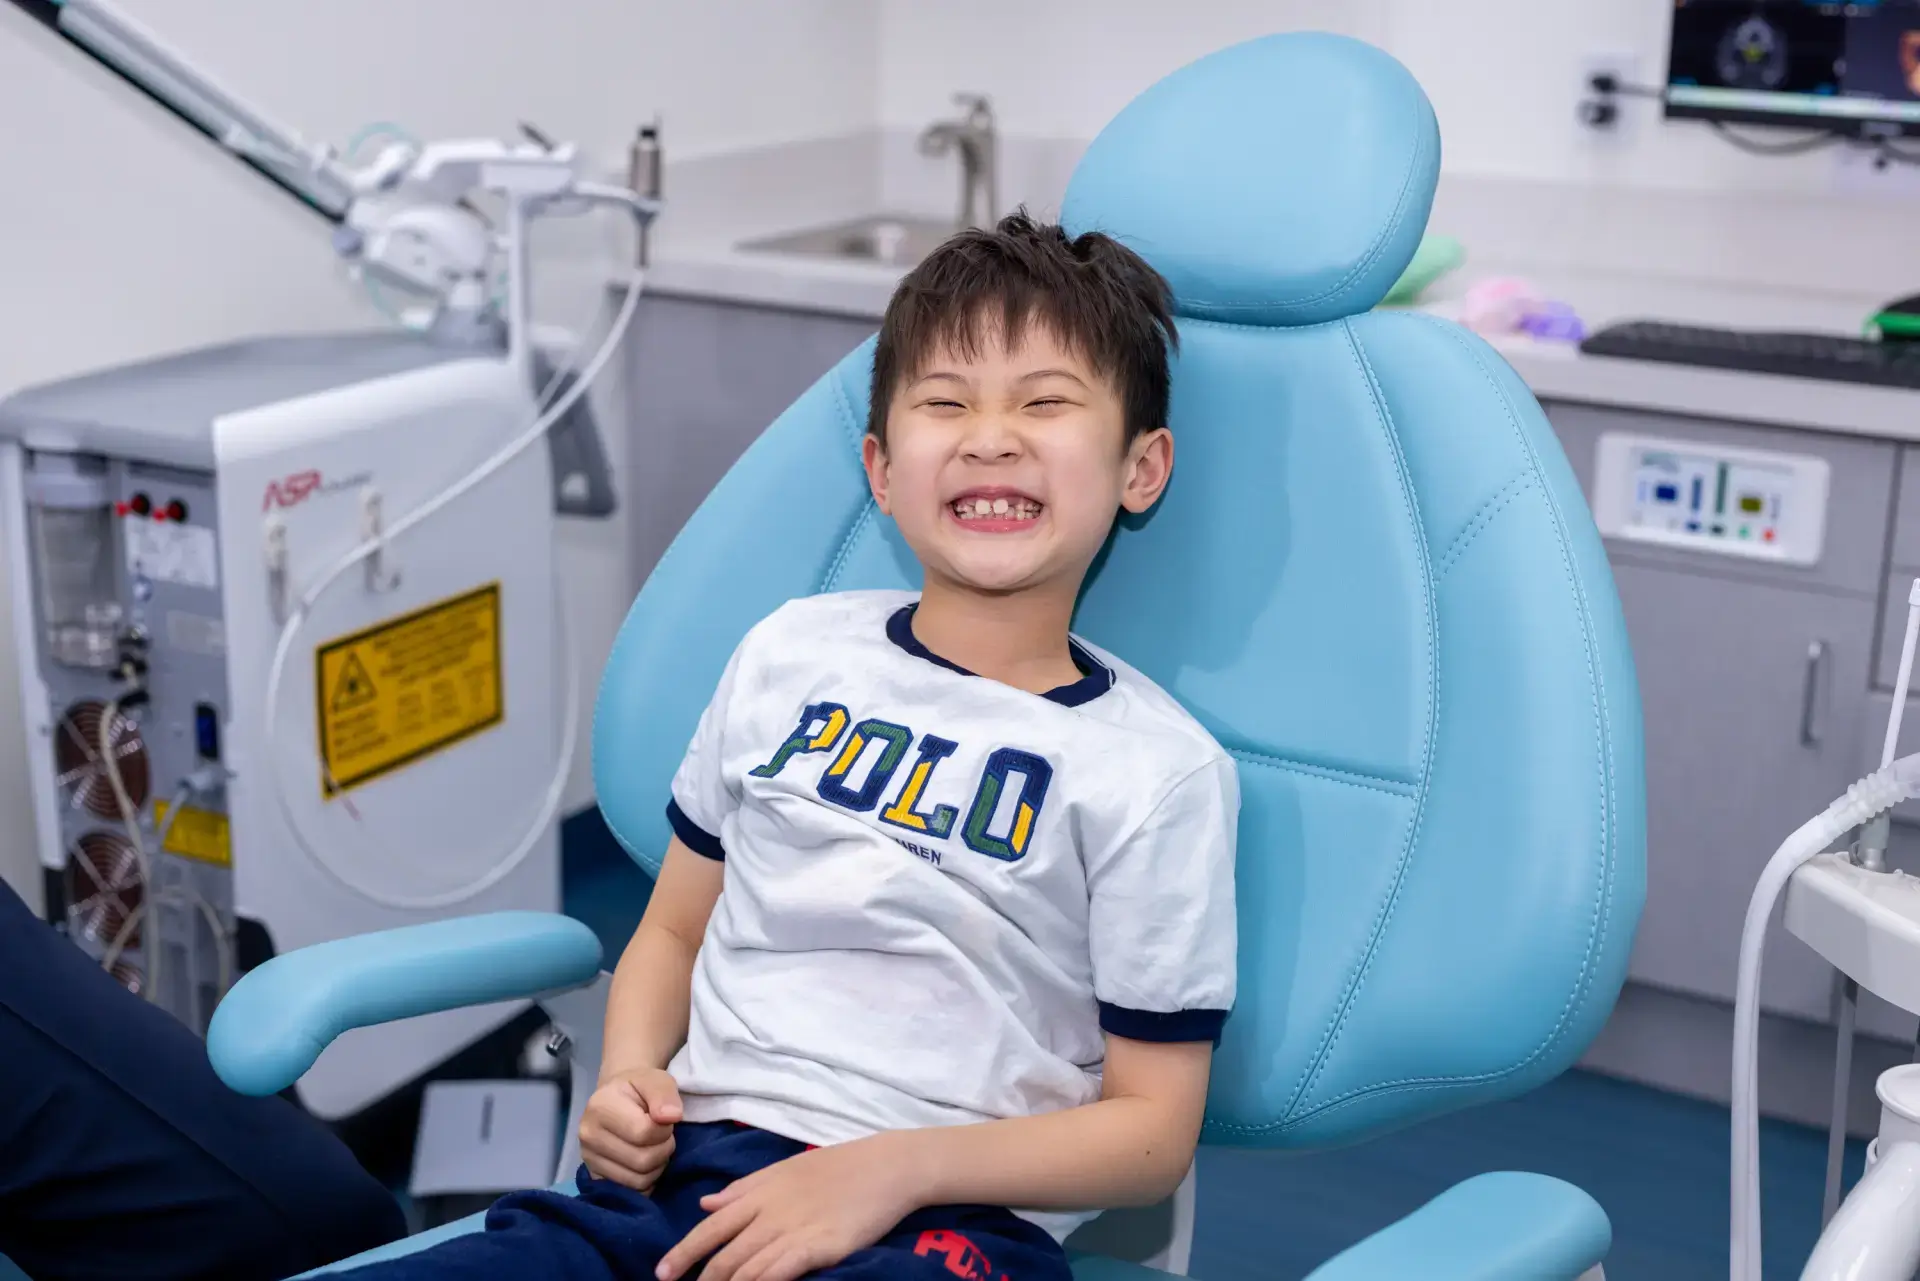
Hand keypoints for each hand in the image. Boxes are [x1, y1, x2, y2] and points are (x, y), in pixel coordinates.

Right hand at [579, 1067, 682, 1191]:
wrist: (616, 1098)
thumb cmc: (638, 1088)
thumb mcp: (655, 1080)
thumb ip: (664, 1094)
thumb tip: (672, 1116)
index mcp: (600, 1107)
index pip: (643, 1132)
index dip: (664, 1130)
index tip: (665, 1120)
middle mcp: (588, 1136)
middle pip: (642, 1161)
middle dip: (663, 1150)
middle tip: (663, 1137)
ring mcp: (589, 1160)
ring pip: (638, 1181)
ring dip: (657, 1167)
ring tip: (653, 1147)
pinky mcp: (595, 1178)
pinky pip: (630, 1192)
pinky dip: (645, 1182)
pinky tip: (645, 1164)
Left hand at [656, 1133, 923, 1280]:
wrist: (886, 1166)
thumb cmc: (838, 1167)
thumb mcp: (785, 1169)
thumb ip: (744, 1188)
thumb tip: (706, 1201)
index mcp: (760, 1191)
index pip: (712, 1225)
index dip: (685, 1251)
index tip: (662, 1272)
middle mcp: (770, 1212)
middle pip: (725, 1253)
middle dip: (701, 1279)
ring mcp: (794, 1230)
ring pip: (747, 1268)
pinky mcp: (819, 1247)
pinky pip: (778, 1272)